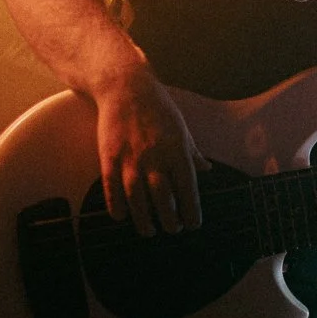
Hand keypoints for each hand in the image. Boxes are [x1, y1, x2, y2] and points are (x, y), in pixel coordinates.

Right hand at [95, 67, 209, 234]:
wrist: (125, 86)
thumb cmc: (158, 106)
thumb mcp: (182, 127)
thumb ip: (192, 151)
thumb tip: (207, 169)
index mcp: (177, 150)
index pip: (188, 188)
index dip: (191, 211)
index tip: (193, 224)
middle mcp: (156, 157)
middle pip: (164, 198)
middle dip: (170, 220)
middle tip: (172, 230)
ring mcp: (131, 158)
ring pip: (138, 199)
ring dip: (144, 220)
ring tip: (149, 231)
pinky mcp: (109, 156)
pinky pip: (112, 188)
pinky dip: (116, 205)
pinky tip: (121, 217)